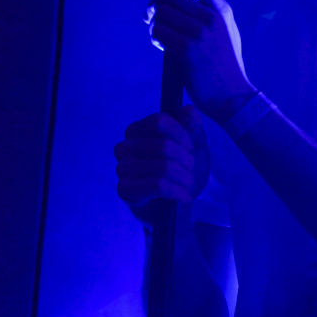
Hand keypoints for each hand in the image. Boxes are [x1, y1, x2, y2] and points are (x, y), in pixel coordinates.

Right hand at [114, 105, 209, 224]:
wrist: (173, 207)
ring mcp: (122, 169)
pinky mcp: (124, 190)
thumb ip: (192, 128)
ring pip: (163, 167)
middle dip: (186, 161)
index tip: (192, 149)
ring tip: (189, 185)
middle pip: (163, 146)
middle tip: (192, 172)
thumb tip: (189, 109)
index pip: (159, 121)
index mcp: (137, 131)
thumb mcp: (194, 148)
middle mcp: (124, 147)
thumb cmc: (181, 172)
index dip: (181, 135)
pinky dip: (177, 191)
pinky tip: (185, 197)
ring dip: (184, 178)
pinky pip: (156, 185)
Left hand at [145, 0, 255, 122]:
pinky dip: (155, 37)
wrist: (232, 95)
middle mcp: (211, 17)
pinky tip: (162, 46)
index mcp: (221, 10)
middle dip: (154, 3)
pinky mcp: (186, 49)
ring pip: (160, 14)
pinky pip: (158, 32)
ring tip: (160, 36)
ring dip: (153, 25)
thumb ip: (209, 13)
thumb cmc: (226, 66)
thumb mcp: (227, 32)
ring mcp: (199, 33)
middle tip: (150, 15)